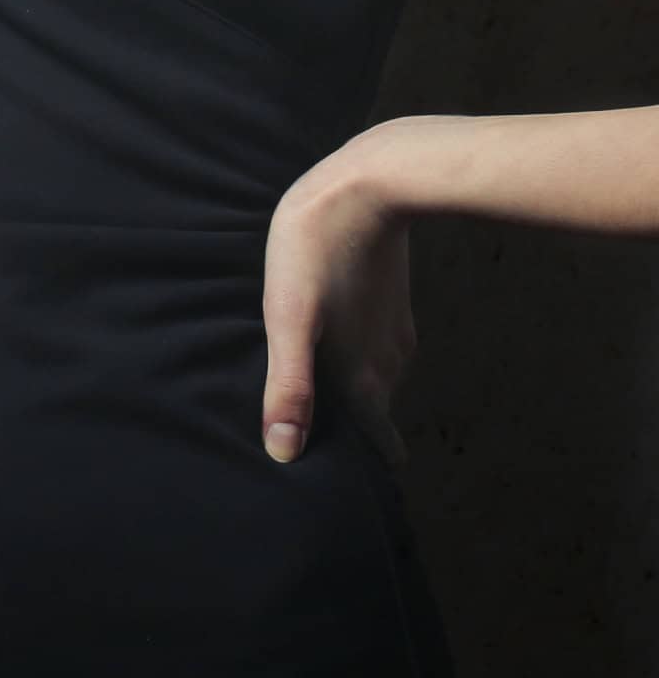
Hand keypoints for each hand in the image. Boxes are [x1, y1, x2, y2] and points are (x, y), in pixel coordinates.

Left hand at [260, 122, 425, 467]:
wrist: (369, 184)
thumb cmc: (314, 249)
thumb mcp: (288, 317)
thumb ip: (288, 386)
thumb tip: (283, 453)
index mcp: (364, 375)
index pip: (376, 443)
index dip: (365, 466)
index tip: (358, 492)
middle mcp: (389, 363)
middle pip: (377, 415)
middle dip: (360, 437)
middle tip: (338, 453)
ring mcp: (395, 331)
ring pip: (381, 380)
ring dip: (361, 396)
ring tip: (332, 407)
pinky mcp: (392, 301)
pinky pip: (379, 346)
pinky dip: (363, 360)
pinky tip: (339, 347)